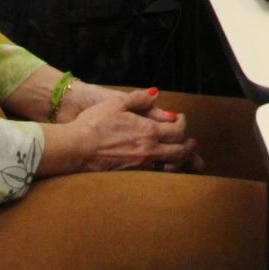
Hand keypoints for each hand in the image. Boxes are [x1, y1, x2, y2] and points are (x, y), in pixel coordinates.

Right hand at [73, 88, 200, 172]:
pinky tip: (165, 169)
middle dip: (189, 146)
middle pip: (180, 151)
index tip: (180, 119)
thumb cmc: (94, 124)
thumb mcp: (117, 103)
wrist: (76, 149)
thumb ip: (139, 98)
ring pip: (171, 167)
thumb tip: (156, 93)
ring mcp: (141, 165)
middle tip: (192, 142)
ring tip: (184, 157)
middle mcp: (149, 150)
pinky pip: (157, 176)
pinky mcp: (132, 176)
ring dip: (181, 161)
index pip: (178, 130)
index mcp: (149, 131)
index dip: (183, 124)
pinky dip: (166, 172)